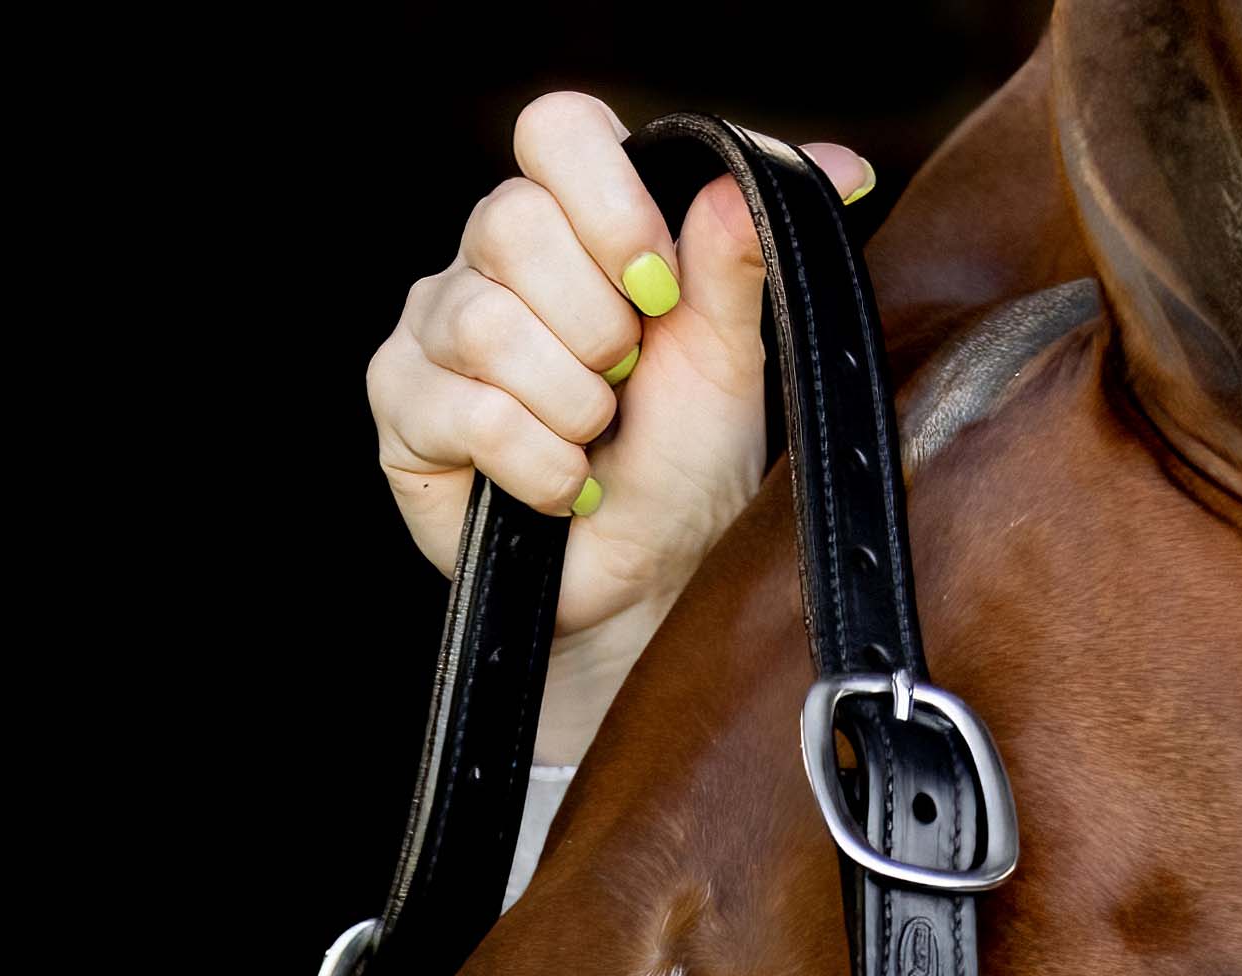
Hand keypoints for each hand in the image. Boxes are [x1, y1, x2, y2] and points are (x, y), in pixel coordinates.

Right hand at [366, 94, 871, 764]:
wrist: (643, 581)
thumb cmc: (682, 464)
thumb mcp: (730, 356)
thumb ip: (745, 253)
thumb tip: (838, 165)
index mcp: (569, 220)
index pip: (556, 129)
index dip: (609, 203)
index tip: (659, 285)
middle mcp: (487, 261)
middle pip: (511, 224)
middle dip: (597, 325)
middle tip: (623, 383)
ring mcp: (432, 333)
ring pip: (488, 326)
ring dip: (572, 404)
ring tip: (593, 439)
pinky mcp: (403, 410)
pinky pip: (470, 414)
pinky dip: (540, 464)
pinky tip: (562, 487)